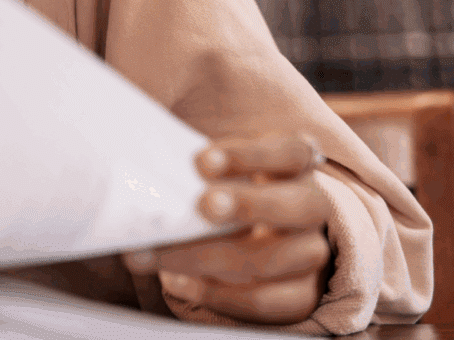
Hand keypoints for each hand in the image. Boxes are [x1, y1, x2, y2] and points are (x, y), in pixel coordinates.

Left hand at [123, 134, 332, 325]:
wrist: (249, 235)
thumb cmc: (221, 189)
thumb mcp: (215, 171)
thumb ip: (194, 171)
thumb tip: (142, 172)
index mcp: (293, 166)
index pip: (291, 152)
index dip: (250, 155)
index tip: (201, 161)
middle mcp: (311, 208)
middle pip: (301, 206)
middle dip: (250, 205)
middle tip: (202, 206)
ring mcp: (309, 253)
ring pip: (278, 259)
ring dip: (212, 256)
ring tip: (161, 255)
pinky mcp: (298, 294)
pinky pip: (264, 301)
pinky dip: (216, 293)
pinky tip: (176, 281)